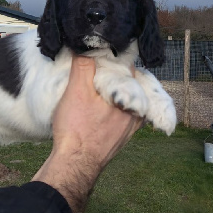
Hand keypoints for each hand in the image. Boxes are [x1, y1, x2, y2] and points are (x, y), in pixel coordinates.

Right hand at [33, 56, 142, 212]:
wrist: (75, 164)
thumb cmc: (76, 127)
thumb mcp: (76, 90)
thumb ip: (84, 66)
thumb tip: (86, 48)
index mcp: (131, 95)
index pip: (126, 66)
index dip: (110, 57)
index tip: (97, 55)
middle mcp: (137, 110)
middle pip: (128, 83)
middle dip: (113, 75)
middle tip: (95, 72)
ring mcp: (132, 125)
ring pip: (128, 100)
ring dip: (116, 92)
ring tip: (97, 89)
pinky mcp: (124, 137)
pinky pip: (125, 115)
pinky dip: (116, 108)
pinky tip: (102, 109)